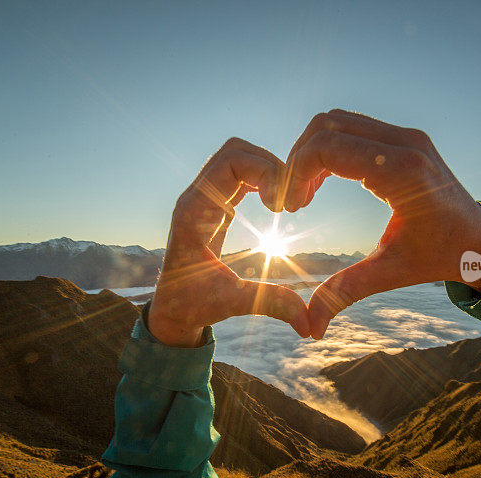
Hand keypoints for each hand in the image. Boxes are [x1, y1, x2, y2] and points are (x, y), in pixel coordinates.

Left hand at [149, 138, 309, 346]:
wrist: (171, 308)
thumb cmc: (192, 305)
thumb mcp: (232, 303)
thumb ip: (270, 304)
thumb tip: (309, 323)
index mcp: (194, 212)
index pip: (230, 162)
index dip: (265, 172)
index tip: (283, 207)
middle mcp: (196, 198)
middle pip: (235, 151)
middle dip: (271, 165)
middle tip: (292, 200)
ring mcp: (204, 198)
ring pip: (238, 158)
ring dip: (268, 170)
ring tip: (288, 202)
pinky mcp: (214, 206)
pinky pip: (239, 175)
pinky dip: (263, 179)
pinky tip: (278, 204)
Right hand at [284, 110, 480, 339]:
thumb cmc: (441, 257)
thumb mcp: (390, 273)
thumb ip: (345, 292)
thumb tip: (310, 331)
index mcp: (402, 171)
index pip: (328, 148)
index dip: (296, 174)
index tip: (290, 209)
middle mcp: (405, 143)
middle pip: (327, 125)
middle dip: (298, 160)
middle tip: (292, 202)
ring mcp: (406, 136)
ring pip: (337, 122)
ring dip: (312, 154)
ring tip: (305, 196)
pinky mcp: (405, 139)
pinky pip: (353, 129)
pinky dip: (329, 151)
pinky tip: (322, 185)